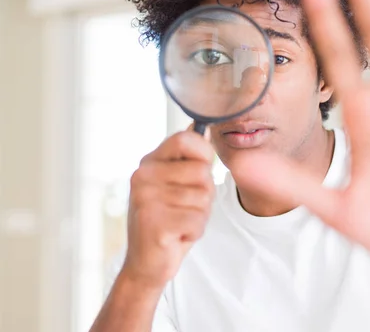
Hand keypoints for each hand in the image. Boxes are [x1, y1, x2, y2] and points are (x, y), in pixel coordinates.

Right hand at [122, 126, 214, 288]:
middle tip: (184, 209)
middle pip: (202, 171)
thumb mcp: (175, 185)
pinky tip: (177, 236)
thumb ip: (186, 159)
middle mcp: (143, 176)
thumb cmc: (167, 221)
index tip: (199, 172)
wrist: (146, 265)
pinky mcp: (154, 223)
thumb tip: (198, 127)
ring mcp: (146, 199)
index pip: (185, 138)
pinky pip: (198, 220)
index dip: (204, 153)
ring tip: (179, 223)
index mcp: (149, 163)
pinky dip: (195, 232)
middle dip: (204, 194)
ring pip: (203, 198)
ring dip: (200, 216)